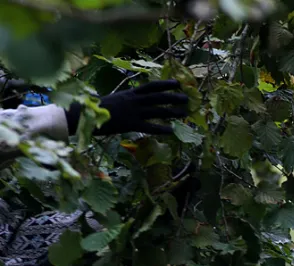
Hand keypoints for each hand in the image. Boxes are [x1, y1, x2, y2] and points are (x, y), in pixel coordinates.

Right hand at [65, 79, 188, 135]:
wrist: (83, 114)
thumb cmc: (98, 108)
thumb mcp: (116, 99)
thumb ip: (128, 100)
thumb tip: (139, 101)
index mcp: (129, 93)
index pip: (151, 86)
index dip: (165, 84)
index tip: (177, 83)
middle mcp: (133, 100)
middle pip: (157, 97)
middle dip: (173, 97)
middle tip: (187, 98)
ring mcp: (132, 111)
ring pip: (156, 111)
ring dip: (172, 111)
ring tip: (185, 113)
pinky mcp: (129, 124)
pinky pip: (148, 126)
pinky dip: (160, 128)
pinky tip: (171, 130)